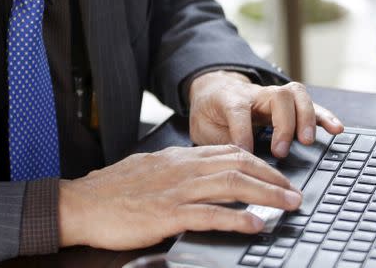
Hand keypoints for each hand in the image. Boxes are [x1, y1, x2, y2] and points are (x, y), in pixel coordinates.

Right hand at [58, 144, 301, 249]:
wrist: (81, 203)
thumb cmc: (111, 190)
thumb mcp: (149, 171)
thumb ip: (176, 172)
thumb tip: (199, 177)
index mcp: (179, 158)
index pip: (229, 152)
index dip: (260, 163)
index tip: (277, 175)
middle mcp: (183, 168)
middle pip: (239, 164)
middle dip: (272, 177)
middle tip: (294, 191)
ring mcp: (176, 190)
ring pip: (232, 185)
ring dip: (266, 195)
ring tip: (288, 205)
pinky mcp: (168, 214)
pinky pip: (210, 214)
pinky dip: (237, 218)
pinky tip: (255, 224)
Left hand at [188, 70, 343, 157]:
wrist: (214, 89)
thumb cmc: (210, 113)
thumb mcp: (203, 129)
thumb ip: (218, 143)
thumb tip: (236, 163)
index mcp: (230, 98)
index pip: (239, 111)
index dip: (244, 133)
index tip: (247, 154)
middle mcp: (256, 93)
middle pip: (277, 97)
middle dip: (284, 124)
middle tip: (281, 151)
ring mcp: (273, 96)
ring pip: (296, 95)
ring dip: (305, 118)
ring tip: (308, 141)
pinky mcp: (288, 103)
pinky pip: (310, 104)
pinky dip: (324, 116)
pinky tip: (336, 129)